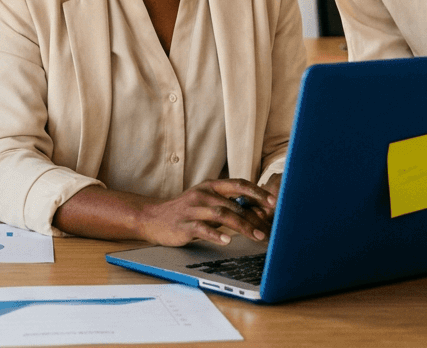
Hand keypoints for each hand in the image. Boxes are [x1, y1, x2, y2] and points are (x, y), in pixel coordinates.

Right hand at [135, 179, 274, 247]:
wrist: (153, 218)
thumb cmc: (187, 211)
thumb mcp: (208, 203)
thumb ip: (230, 205)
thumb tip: (259, 211)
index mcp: (211, 186)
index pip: (238, 184)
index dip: (257, 192)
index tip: (273, 203)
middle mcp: (203, 194)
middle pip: (234, 204)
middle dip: (254, 218)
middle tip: (269, 231)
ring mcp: (192, 208)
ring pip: (222, 214)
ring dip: (242, 226)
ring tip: (257, 237)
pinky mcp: (184, 224)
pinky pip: (202, 229)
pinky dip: (216, 235)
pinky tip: (227, 241)